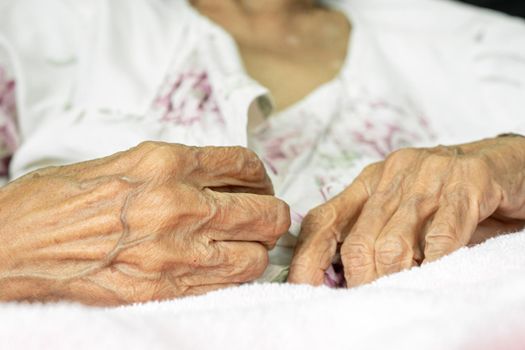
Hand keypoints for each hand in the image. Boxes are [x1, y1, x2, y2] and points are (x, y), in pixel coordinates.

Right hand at [0, 142, 289, 304]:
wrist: (14, 245)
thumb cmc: (59, 201)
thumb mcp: (121, 162)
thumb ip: (175, 168)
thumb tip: (218, 178)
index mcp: (166, 162)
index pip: (244, 165)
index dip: (261, 176)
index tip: (259, 184)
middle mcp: (178, 203)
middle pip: (265, 211)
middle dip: (271, 213)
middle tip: (263, 215)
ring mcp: (175, 250)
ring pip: (257, 253)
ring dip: (258, 247)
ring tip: (246, 243)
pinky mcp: (165, 289)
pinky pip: (229, 283)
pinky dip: (238, 273)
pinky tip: (225, 265)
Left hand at [288, 136, 524, 286]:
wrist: (506, 163)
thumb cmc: (447, 193)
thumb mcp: (403, 207)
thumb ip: (374, 234)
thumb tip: (339, 278)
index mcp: (370, 181)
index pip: (323, 220)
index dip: (308, 260)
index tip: (304, 290)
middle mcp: (393, 174)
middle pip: (357, 241)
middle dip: (360, 281)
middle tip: (369, 301)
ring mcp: (429, 176)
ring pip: (394, 242)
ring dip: (394, 278)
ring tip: (403, 292)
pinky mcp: (467, 182)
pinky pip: (443, 235)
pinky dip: (434, 265)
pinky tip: (434, 275)